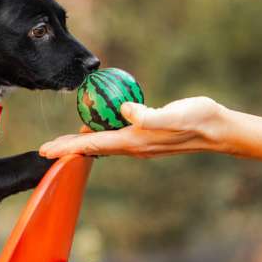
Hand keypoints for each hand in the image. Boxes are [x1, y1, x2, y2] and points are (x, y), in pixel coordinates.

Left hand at [39, 96, 225, 158]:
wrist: (216, 128)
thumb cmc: (198, 119)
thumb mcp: (175, 116)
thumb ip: (149, 116)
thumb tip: (123, 111)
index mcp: (133, 141)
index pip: (92, 145)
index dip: (67, 147)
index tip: (45, 150)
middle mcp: (132, 145)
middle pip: (92, 147)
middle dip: (68, 148)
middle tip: (45, 148)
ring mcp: (138, 142)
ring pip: (102, 143)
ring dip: (81, 142)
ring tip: (64, 140)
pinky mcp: (144, 135)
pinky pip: (115, 135)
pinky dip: (100, 132)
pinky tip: (97, 122)